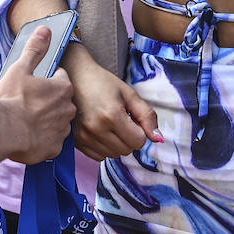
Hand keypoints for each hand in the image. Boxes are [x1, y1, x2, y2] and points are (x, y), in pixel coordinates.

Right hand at [0, 26, 75, 163]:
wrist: (1, 131)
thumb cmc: (11, 98)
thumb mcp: (20, 68)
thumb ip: (35, 49)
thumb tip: (45, 29)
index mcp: (63, 88)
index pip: (61, 78)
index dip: (47, 80)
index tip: (33, 84)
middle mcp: (68, 109)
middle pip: (60, 101)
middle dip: (48, 102)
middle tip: (27, 103)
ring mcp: (61, 131)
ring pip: (56, 122)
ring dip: (46, 120)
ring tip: (26, 120)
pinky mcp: (53, 149)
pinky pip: (50, 142)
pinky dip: (42, 139)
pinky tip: (27, 136)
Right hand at [63, 44, 160, 160]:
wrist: (75, 77)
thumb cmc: (103, 83)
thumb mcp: (129, 94)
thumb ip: (147, 116)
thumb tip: (158, 139)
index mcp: (111, 115)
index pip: (138, 142)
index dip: (139, 129)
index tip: (130, 116)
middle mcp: (96, 129)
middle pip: (127, 150)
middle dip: (129, 137)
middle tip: (120, 119)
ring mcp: (84, 137)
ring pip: (113, 155)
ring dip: (117, 143)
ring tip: (109, 124)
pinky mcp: (76, 141)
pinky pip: (99, 157)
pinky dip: (104, 147)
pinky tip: (99, 131)